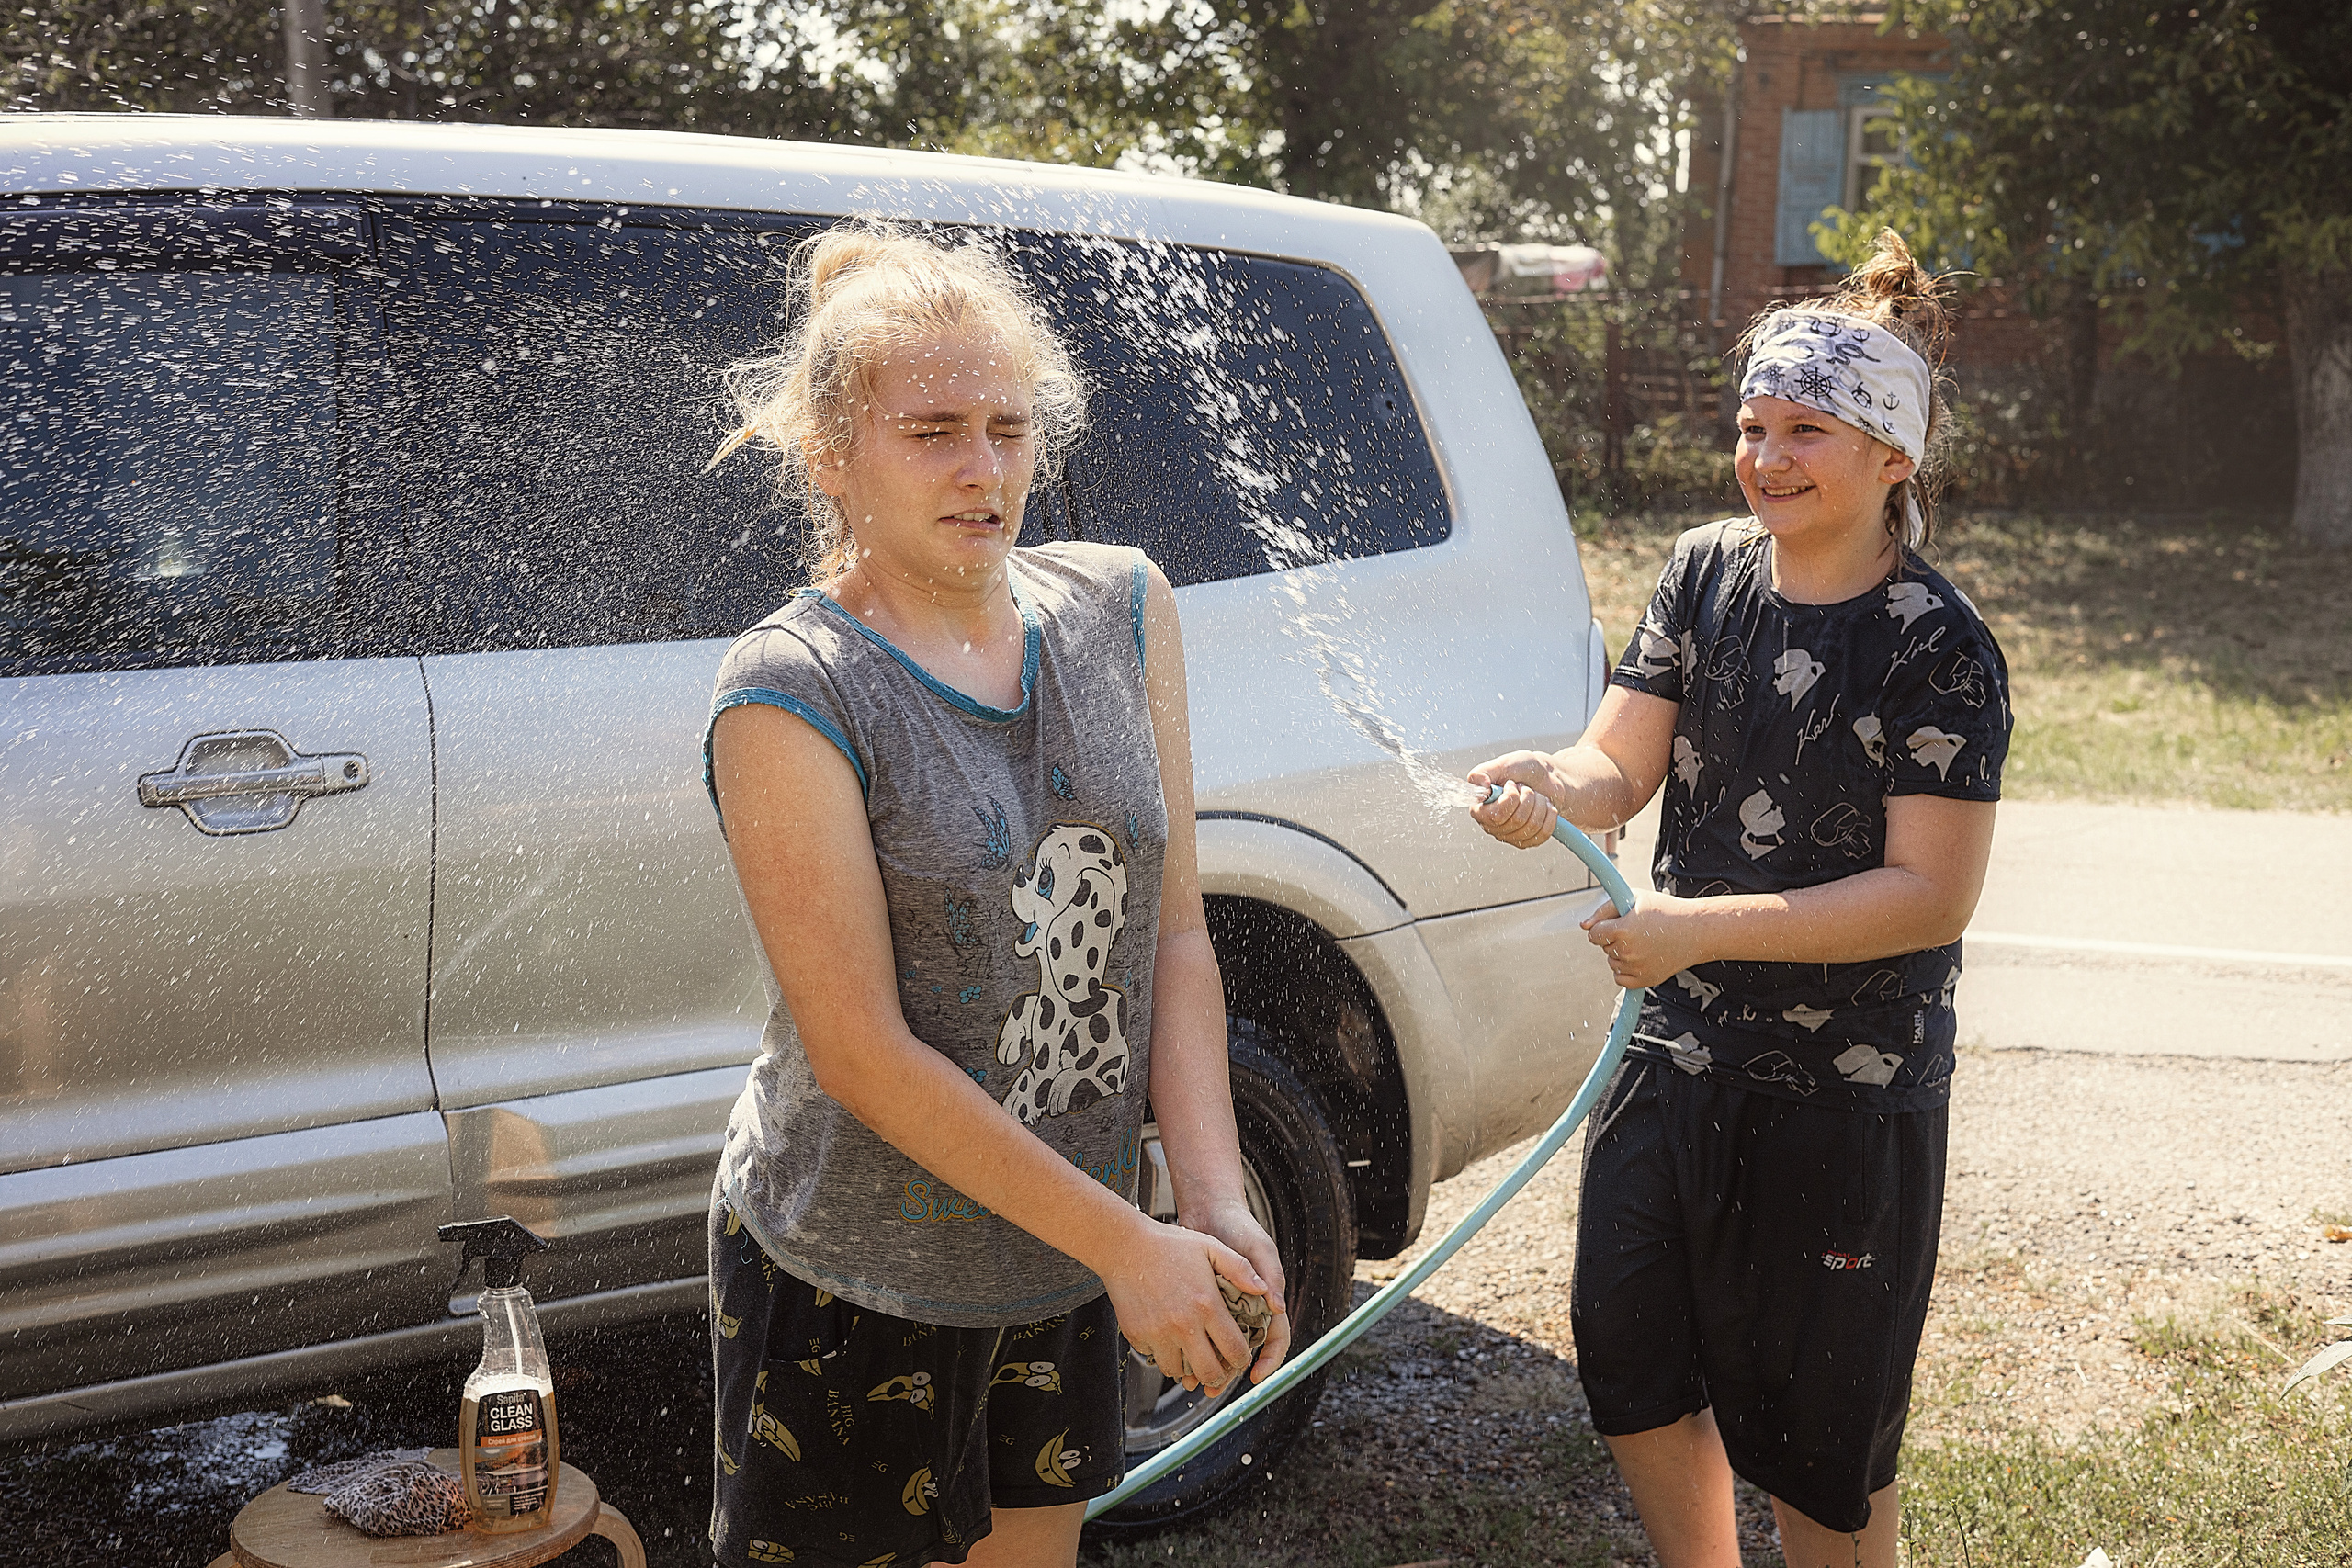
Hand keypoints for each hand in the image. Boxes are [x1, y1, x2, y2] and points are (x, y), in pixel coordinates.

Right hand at [1099, 1213, 1261, 1398]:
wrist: (1123, 1246)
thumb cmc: (1168, 1244)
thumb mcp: (1211, 1247)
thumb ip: (1240, 1268)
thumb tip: (1264, 1290)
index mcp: (1207, 1306)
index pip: (1235, 1351)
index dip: (1242, 1358)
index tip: (1239, 1355)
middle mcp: (1184, 1325)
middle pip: (1209, 1373)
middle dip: (1218, 1374)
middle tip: (1218, 1366)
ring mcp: (1158, 1334)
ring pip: (1179, 1373)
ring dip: (1188, 1368)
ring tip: (1192, 1353)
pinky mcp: (1138, 1336)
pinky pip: (1155, 1359)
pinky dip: (1163, 1355)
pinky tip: (1168, 1339)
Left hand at [1184, 1196, 1290, 1385]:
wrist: (1208, 1211)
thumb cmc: (1239, 1227)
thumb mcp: (1259, 1248)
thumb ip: (1269, 1275)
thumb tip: (1277, 1307)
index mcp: (1266, 1300)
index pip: (1275, 1339)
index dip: (1270, 1360)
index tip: (1256, 1375)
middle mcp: (1247, 1309)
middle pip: (1244, 1351)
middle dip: (1231, 1372)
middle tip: (1215, 1387)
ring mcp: (1225, 1308)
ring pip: (1220, 1346)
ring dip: (1209, 1365)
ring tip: (1193, 1382)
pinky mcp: (1203, 1304)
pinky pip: (1200, 1331)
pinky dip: (1192, 1347)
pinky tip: (1178, 1359)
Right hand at [1467, 752, 1561, 848]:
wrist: (1547, 777)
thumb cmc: (1523, 769)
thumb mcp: (1502, 764)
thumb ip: (1482, 773)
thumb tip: (1480, 786)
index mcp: (1481, 808)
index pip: (1495, 815)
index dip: (1510, 799)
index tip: (1512, 784)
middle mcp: (1492, 825)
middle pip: (1517, 821)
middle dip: (1528, 798)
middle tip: (1526, 788)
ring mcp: (1510, 835)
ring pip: (1531, 827)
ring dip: (1540, 805)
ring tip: (1537, 796)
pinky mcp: (1527, 840)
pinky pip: (1542, 834)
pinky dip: (1549, 816)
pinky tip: (1546, 807)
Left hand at [1583, 891, 1705, 989]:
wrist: (1696, 931)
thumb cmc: (1666, 911)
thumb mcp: (1634, 899)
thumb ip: (1604, 910)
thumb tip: (1584, 926)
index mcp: (1624, 930)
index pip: (1594, 935)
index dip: (1603, 927)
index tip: (1615, 923)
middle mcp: (1629, 952)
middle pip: (1604, 948)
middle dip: (1615, 939)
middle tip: (1638, 930)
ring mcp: (1637, 968)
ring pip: (1612, 962)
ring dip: (1621, 954)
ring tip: (1644, 942)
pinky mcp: (1646, 980)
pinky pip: (1621, 979)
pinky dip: (1626, 970)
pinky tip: (1642, 957)